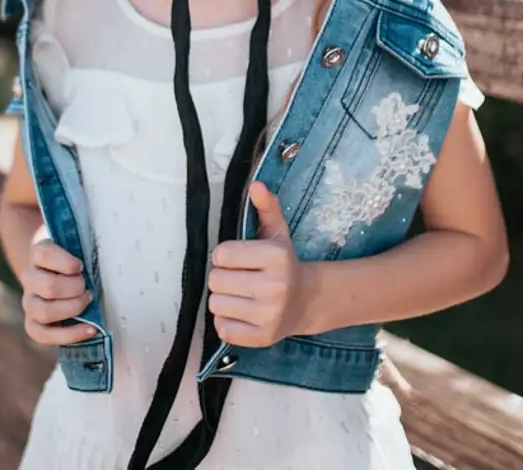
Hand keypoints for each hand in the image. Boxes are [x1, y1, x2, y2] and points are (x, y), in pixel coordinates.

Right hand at [22, 239, 95, 345]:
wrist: (57, 272)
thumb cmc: (73, 257)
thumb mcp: (77, 244)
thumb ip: (84, 246)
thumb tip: (105, 255)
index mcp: (37, 253)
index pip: (43, 255)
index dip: (66, 262)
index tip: (81, 266)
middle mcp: (29, 278)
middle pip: (48, 286)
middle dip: (75, 288)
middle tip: (87, 286)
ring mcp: (29, 303)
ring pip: (44, 312)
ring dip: (72, 309)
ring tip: (87, 301)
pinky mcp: (33, 324)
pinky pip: (44, 335)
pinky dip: (70, 335)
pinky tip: (90, 329)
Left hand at [208, 181, 313, 346]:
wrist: (307, 301)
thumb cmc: (284, 263)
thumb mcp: (278, 232)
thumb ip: (265, 207)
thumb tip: (256, 185)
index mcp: (276, 256)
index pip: (222, 254)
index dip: (225, 255)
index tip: (237, 258)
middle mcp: (275, 287)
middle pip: (215, 280)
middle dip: (222, 277)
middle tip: (238, 277)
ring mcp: (269, 315)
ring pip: (215, 304)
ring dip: (222, 299)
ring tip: (240, 294)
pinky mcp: (262, 338)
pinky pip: (222, 328)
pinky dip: (226, 320)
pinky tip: (241, 312)